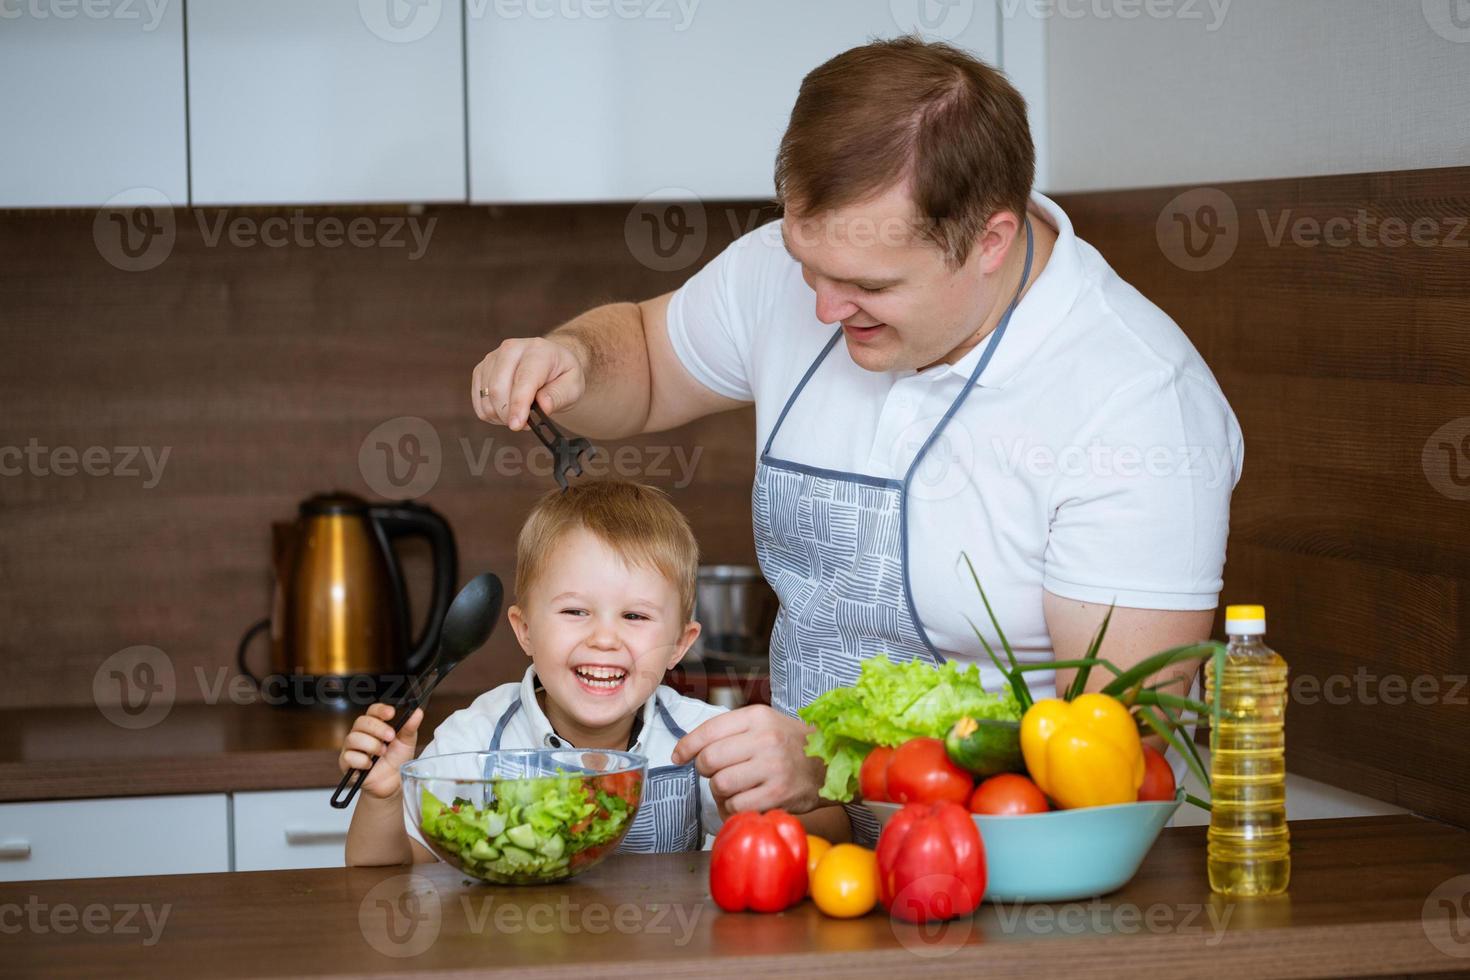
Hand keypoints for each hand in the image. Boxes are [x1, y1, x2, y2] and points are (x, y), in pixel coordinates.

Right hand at [338, 703, 423, 799]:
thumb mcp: (407, 743)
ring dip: (371, 745)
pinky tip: (370, 765)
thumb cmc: (396, 760)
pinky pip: (348, 757)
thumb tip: (417, 712)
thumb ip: (410, 727)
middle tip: (391, 737)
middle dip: (377, 728)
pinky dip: (362, 760)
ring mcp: (352, 748)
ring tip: (382, 753)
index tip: (391, 713)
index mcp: (375, 725)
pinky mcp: (346, 763)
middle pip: (361, 722)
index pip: (372, 711)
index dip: (380, 710)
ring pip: (353, 738)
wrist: (392, 783)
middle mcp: (361, 733)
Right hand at [471, 337, 585, 430]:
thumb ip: (559, 396)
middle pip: (498, 389)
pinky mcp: (481, 370)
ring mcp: (492, 359)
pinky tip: (507, 411)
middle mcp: (510, 349)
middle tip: (527, 424)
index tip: (517, 425)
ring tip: (520, 414)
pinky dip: (492, 414)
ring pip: (487, 398)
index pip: (523, 380)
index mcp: (537, 350)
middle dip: (509, 415)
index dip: (518, 404)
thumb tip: (543, 407)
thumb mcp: (573, 386)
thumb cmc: (562, 375)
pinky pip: (479, 402)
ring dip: (501, 416)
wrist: (550, 363)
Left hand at [671, 705, 825, 814]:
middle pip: (709, 760)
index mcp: (758, 716)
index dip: (687, 746)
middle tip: (713, 773)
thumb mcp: (764, 723)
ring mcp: (773, 768)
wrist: (830, 762)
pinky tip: (744, 801)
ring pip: (720, 785)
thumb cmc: (789, 744)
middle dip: (704, 770)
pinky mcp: (778, 795)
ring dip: (719, 791)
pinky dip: (733, 808)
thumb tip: (688, 749)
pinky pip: (736, 806)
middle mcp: (765, 739)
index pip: (708, 730)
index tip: (679, 756)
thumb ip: (730, 731)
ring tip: (733, 788)